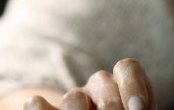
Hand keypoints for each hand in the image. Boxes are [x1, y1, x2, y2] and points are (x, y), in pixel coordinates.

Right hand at [24, 59, 153, 109]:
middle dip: (111, 106)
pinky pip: (35, 104)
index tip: (137, 109)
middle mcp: (97, 88)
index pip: (127, 68)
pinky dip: (40, 108)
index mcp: (123, 88)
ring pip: (74, 97)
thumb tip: (132, 108)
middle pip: (101, 80)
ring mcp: (71, 101)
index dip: (132, 86)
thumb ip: (134, 108)